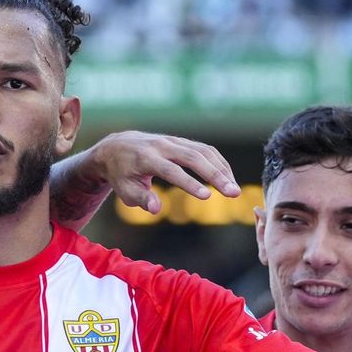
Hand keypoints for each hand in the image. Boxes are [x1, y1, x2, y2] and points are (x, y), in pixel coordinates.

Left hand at [78, 131, 238, 214]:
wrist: (117, 147)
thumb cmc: (122, 174)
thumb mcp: (125, 190)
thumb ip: (141, 199)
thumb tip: (156, 209)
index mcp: (146, 158)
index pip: (171, 171)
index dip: (189, 183)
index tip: (207, 197)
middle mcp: (162, 146)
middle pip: (193, 157)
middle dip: (215, 175)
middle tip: (233, 193)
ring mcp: (173, 141)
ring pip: (203, 151)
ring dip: (222, 169)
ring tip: (234, 189)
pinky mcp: (181, 141)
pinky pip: (204, 149)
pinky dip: (218, 163)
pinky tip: (227, 178)